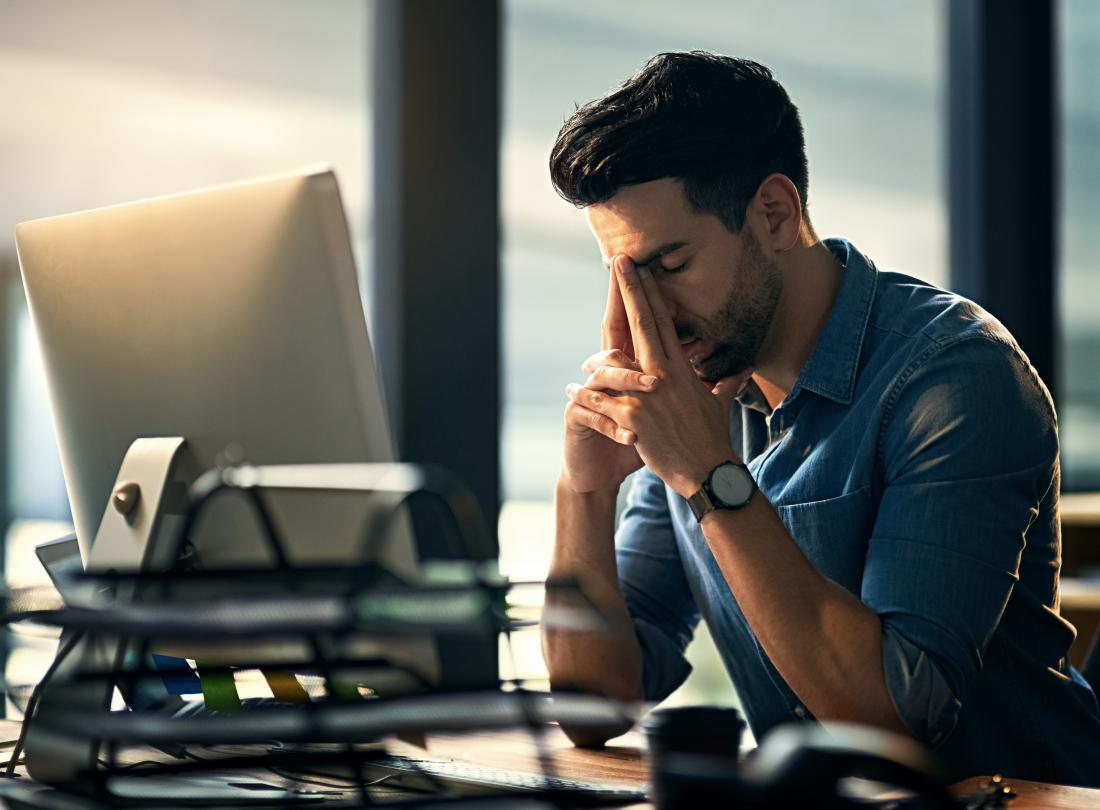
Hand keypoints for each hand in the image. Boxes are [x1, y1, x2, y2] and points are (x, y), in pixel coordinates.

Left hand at [565, 255, 750, 497]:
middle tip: (619, 260)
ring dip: (598, 349)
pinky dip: (587, 395)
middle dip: (630, 290)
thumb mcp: (721, 405)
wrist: (707, 471)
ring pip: (617, 357)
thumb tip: (743, 369)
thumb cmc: (712, 439)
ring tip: (585, 343)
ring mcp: (647, 393)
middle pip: (643, 323)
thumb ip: (726, 382)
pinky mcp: (633, 416)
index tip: (642, 269)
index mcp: (681, 369)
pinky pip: (603, 399)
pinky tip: (573, 389)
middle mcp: (665, 374)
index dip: (652, 293)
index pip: (664, 322)